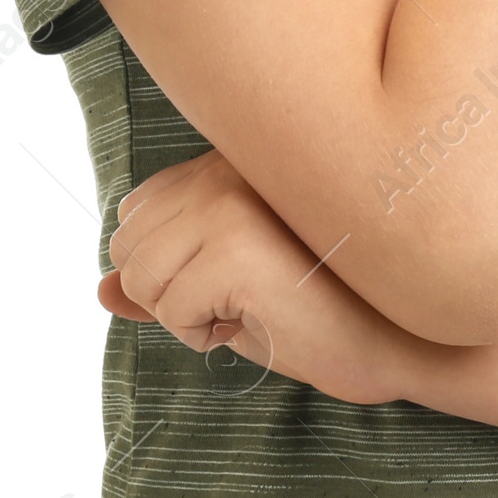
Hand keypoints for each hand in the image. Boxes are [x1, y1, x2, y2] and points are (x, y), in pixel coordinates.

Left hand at [97, 149, 413, 406]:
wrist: (400, 336)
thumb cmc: (319, 312)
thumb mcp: (229, 293)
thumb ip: (163, 283)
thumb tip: (97, 291)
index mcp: (230, 160)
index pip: (139, 208)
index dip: (166, 263)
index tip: (227, 277)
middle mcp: (227, 167)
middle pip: (128, 244)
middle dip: (166, 292)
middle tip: (237, 298)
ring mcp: (230, 203)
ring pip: (139, 277)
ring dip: (182, 315)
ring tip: (247, 306)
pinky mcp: (234, 247)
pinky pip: (169, 311)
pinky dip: (202, 336)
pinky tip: (258, 319)